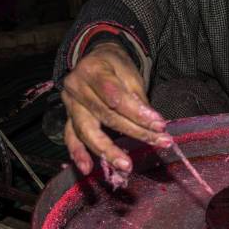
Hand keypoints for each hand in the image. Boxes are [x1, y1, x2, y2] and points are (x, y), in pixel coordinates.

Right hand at [61, 42, 171, 175]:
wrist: (96, 60)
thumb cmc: (116, 67)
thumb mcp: (130, 74)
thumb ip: (138, 98)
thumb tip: (152, 123)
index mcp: (93, 70)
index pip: (116, 96)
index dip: (138, 112)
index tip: (160, 125)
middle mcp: (76, 87)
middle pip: (106, 115)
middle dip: (134, 132)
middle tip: (157, 143)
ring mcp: (70, 105)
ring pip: (87, 131)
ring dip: (107, 151)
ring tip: (124, 165)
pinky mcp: (69, 118)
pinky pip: (71, 137)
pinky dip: (78, 153)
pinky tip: (87, 168)